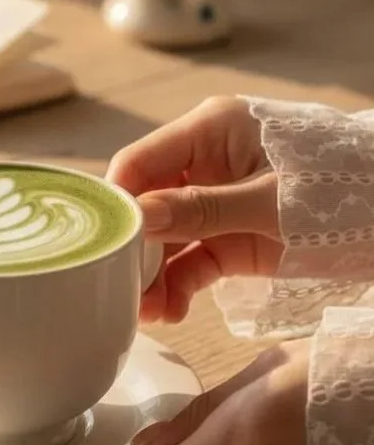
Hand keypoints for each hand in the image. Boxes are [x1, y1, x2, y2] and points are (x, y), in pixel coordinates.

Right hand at [107, 96, 283, 322]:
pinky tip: (169, 312)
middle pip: (146, 206)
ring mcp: (214, 206)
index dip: (117, 203)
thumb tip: (137, 216)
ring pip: (164, 242)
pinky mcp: (227, 241)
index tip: (101, 246)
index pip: (139, 163)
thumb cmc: (343, 191)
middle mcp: (204, 165)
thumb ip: (202, 208)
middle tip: (119, 290)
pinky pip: (189, 264)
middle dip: (132, 250)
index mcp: (210, 131)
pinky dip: (176, 289)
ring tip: (144, 313)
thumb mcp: (271, 201)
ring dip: (151, 277)